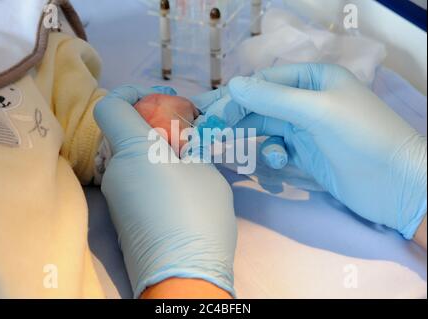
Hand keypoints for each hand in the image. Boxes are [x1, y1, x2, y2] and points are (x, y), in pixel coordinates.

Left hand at [94, 85, 236, 297]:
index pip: (111, 106)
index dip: (130, 94)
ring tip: (189, 162)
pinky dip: (151, 174)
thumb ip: (190, 147)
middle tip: (186, 135)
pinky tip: (179, 187)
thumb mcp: (204, 170)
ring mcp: (115, 195)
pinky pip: (133, 180)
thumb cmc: (198, 214)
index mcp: (133, 151)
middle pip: (124, 133)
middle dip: (153, 126)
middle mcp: (115, 170)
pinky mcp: (121, 215)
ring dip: (155, 152)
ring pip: (131, 158)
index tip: (156, 99)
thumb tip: (183, 141)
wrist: (184, 275)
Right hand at [193, 64, 426, 239]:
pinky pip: (276, 150)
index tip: (208, 110)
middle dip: (234, 118)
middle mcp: (308, 101)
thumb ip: (273, 98)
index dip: (235, 96)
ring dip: (249, 139)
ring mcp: (306, 130)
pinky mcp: (306, 156)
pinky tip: (275, 163)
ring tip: (225, 148)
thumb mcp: (317, 111)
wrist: (397, 186)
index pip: (265, 82)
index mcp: (314, 79)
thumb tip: (233, 85)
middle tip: (203, 130)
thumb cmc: (362, 138)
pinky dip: (270, 156)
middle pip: (261, 106)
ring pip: (265, 129)